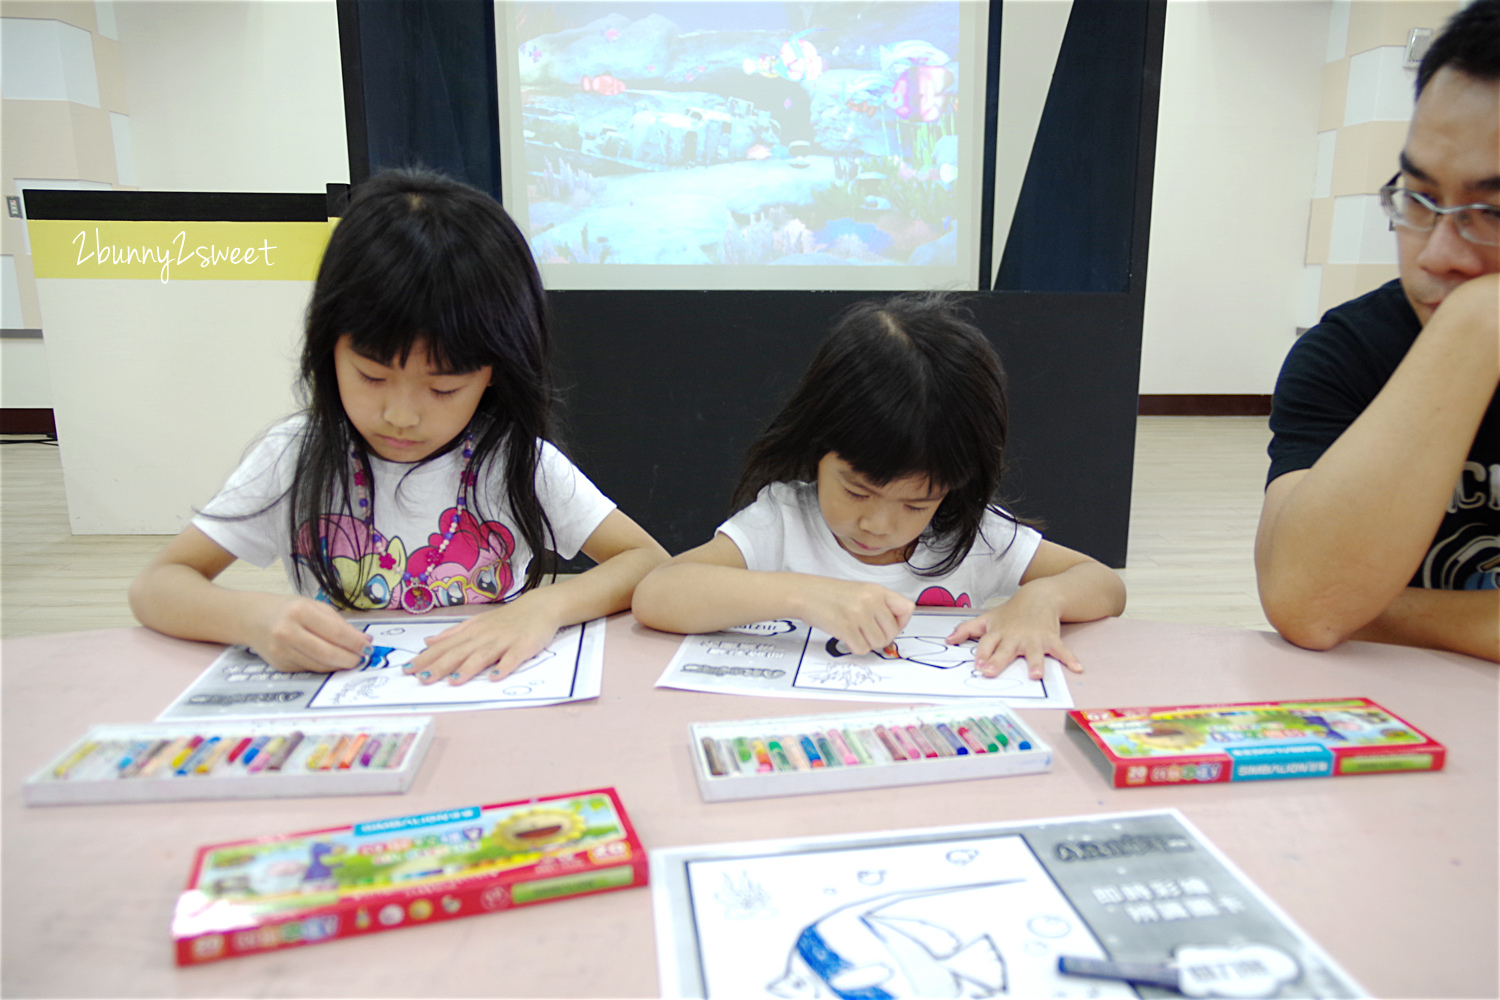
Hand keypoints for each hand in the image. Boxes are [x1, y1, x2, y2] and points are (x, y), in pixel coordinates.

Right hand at [247, 594, 370, 672]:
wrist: (253, 618)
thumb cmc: (288, 609)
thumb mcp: (314, 607)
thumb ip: (339, 624)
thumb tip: (364, 641)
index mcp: (299, 612)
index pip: (335, 633)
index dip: (355, 643)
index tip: (368, 647)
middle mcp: (287, 632)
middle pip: (327, 653)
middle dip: (350, 659)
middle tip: (362, 658)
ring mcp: (281, 651)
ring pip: (319, 665)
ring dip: (339, 665)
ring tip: (349, 659)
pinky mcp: (279, 665)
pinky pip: (309, 669)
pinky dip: (324, 666)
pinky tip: (330, 661)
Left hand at [406, 601, 560, 684]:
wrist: (539, 606)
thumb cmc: (507, 618)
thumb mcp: (476, 623)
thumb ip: (453, 634)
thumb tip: (428, 642)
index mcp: (471, 632)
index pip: (444, 646)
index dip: (426, 658)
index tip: (407, 669)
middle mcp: (484, 636)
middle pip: (459, 652)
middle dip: (440, 666)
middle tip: (423, 680)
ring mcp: (503, 641)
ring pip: (483, 655)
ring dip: (468, 668)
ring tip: (454, 681)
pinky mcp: (522, 646)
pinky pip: (512, 658)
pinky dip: (504, 667)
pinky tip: (495, 677)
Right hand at [796, 577, 913, 654]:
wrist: (805, 593)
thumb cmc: (830, 594)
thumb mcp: (861, 591)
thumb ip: (879, 605)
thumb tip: (894, 628)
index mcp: (877, 590)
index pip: (907, 609)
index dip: (901, 622)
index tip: (890, 625)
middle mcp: (871, 601)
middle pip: (892, 632)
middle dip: (881, 637)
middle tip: (866, 632)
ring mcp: (859, 614)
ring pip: (878, 643)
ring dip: (867, 643)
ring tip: (854, 633)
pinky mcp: (846, 628)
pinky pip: (862, 649)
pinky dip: (855, 647)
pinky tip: (846, 637)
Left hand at [945, 597, 1082, 679]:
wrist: (1039, 596)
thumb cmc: (1010, 613)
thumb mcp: (987, 619)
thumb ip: (967, 630)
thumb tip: (948, 640)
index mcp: (998, 633)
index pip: (986, 644)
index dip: (982, 654)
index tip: (977, 665)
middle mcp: (1014, 637)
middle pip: (1005, 650)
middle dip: (998, 661)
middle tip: (991, 672)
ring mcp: (1034, 638)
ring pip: (1034, 652)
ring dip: (1035, 663)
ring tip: (1036, 675)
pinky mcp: (1051, 638)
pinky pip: (1061, 650)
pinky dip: (1070, 659)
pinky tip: (1077, 667)